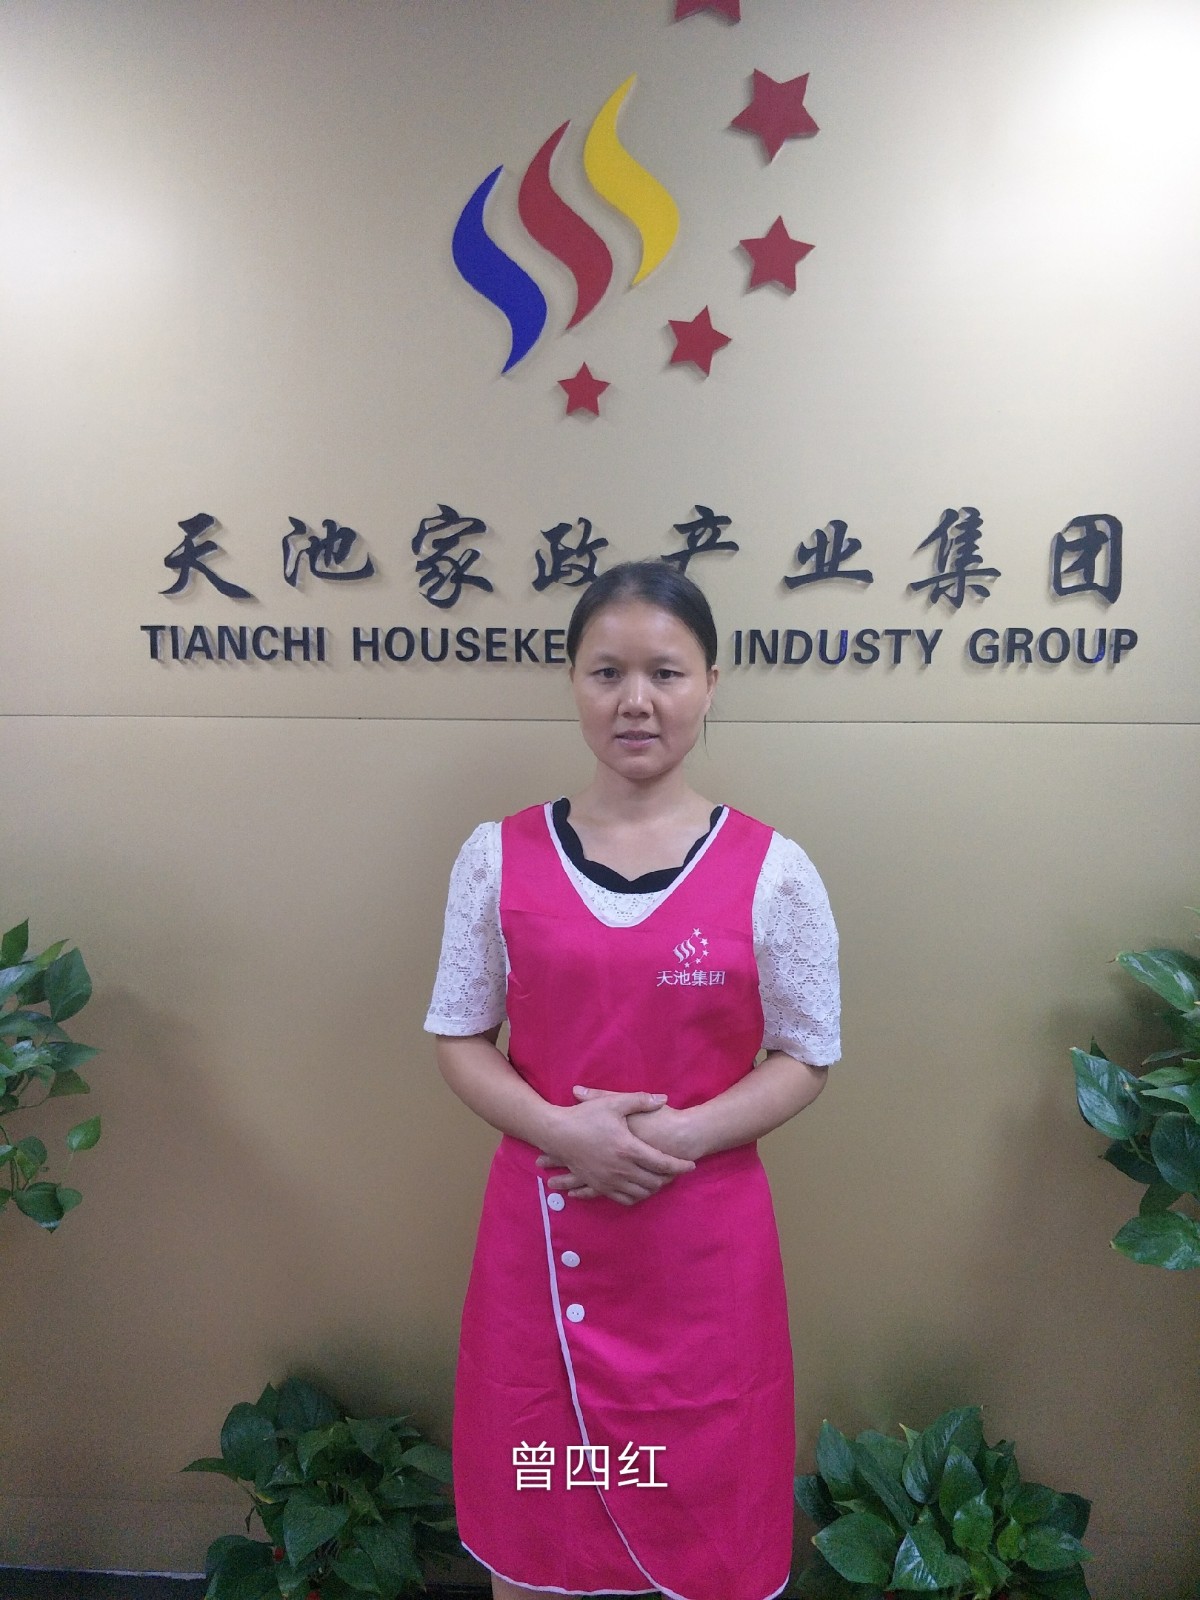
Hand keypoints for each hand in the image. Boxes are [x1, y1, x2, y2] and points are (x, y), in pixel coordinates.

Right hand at [536, 1086, 695, 1205]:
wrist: (557, 1133)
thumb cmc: (585, 1116)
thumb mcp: (613, 1103)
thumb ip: (640, 1100)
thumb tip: (662, 1099)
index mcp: (628, 1148)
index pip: (663, 1163)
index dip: (680, 1166)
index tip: (690, 1165)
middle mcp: (621, 1169)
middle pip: (654, 1182)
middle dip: (669, 1179)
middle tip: (675, 1172)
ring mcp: (609, 1180)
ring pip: (640, 1193)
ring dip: (653, 1189)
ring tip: (659, 1180)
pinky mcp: (599, 1186)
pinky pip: (623, 1199)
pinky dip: (635, 1197)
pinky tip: (639, 1189)